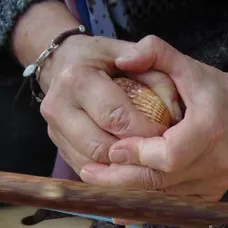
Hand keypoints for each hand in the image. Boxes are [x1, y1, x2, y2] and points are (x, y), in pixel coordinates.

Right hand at [38, 34, 181, 174]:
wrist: (64, 63)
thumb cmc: (106, 60)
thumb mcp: (134, 57)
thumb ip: (157, 79)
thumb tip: (174, 114)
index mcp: (78, 79)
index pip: (116, 117)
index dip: (146, 131)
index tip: (168, 133)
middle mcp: (58, 106)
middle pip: (103, 147)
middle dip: (135, 153)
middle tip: (159, 150)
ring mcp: (54, 130)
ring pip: (94, 164)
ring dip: (124, 166)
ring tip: (147, 157)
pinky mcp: (59, 147)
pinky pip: (88, 170)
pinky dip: (112, 171)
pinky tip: (130, 162)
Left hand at [79, 35, 227, 198]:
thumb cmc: (219, 90)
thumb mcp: (189, 65)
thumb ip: (155, 52)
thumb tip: (121, 60)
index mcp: (209, 129)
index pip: (168, 155)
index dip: (137, 155)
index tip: (111, 150)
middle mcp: (215, 161)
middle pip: (161, 181)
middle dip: (121, 179)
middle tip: (89, 172)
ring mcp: (215, 182)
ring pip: (165, 196)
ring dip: (130, 192)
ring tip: (100, 183)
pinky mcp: (213, 193)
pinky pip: (176, 205)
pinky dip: (149, 204)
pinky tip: (124, 205)